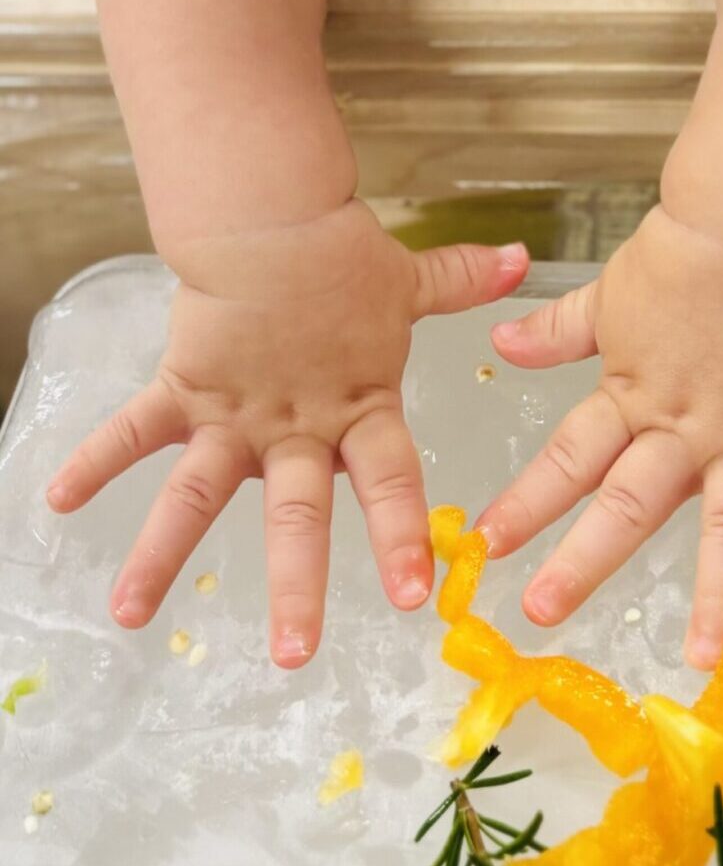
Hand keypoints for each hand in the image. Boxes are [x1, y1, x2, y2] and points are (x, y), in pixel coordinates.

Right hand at [47, 199, 528, 666]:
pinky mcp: (184, 390)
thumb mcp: (409, 281)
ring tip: (130, 614)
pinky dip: (96, 461)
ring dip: (164, 554)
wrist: (271, 213)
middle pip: (298, 515)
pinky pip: (134, 430)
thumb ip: (462, 284)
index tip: (412, 598)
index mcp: (360, 409)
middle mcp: (297, 427)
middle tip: (294, 653)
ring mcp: (235, 415)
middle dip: (297, 585)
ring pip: (198, 494)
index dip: (400, 538)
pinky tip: (57, 502)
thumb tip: (523, 261)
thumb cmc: (342, 254)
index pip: (389, 483)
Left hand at [477, 206, 722, 669]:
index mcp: (629, 404)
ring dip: (716, 587)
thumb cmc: (675, 261)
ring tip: (702, 652)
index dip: (526, 503)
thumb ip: (555, 332)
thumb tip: (501, 345)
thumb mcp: (604, 301)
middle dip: (583, 560)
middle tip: (541, 610)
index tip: (486, 544)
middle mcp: (681, 433)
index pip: (567, 462)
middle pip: (627, 504)